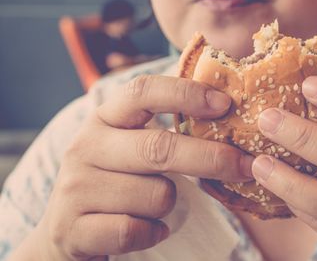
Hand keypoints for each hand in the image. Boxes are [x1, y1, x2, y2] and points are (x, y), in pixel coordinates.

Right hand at [30, 75, 253, 259]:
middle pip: (159, 147)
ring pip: (156, 195)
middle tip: (245, 165)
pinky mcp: (73, 228)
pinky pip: (136, 230)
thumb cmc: (117, 180)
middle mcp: (85, 146)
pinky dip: (154, 232)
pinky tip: (150, 227)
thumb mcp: (132, 145)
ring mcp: (76, 187)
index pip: (143, 92)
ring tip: (159, 203)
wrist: (65, 230)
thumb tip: (231, 118)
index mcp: (105, 118)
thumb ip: (167, 132)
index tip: (225, 103)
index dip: (185, 93)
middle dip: (210, 158)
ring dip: (171, 203)